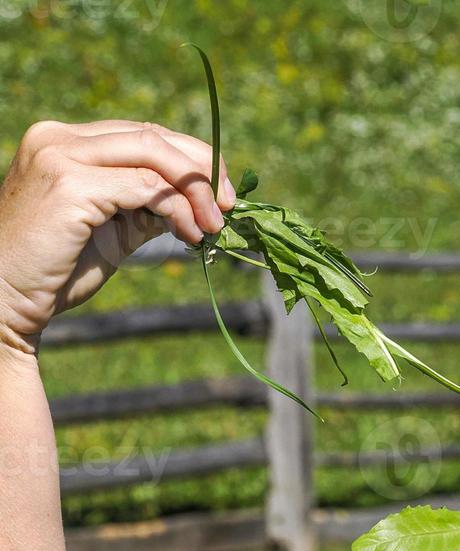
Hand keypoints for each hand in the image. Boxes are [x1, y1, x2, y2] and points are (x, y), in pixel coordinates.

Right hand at [0, 120, 236, 351]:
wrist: (5, 299)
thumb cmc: (55, 269)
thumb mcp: (111, 227)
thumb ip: (147, 205)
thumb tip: (201, 201)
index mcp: (64, 141)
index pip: (143, 134)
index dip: (191, 159)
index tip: (222, 192)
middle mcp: (57, 138)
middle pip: (153, 136)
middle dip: (203, 168)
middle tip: (229, 205)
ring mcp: (60, 156)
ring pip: (154, 155)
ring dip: (196, 190)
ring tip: (213, 225)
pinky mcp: (70, 185)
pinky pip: (146, 187)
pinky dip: (178, 209)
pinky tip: (190, 235)